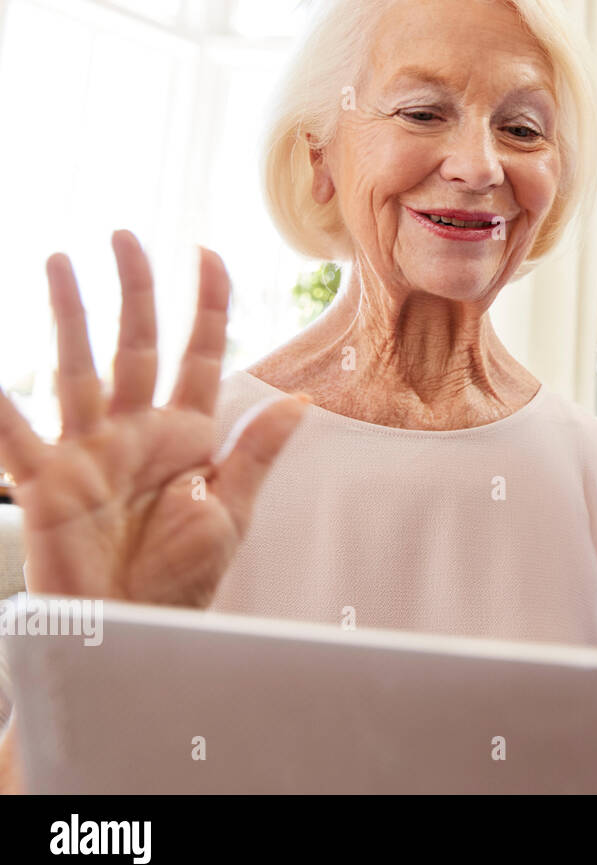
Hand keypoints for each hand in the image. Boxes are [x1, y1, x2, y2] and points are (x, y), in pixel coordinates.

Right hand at [0, 230, 305, 607]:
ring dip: (69, 317)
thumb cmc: (184, 576)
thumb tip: (299, 400)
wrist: (140, 627)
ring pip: (77, 369)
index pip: (200, 354)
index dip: (208, 305)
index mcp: (186, 434)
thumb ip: (258, 453)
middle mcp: (135, 431)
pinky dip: (2, 408)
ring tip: (59, 263)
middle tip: (125, 237)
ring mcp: (89, 451)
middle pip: (136, 346)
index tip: (208, 254)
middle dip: (134, 292)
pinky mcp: (49, 483)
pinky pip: (18, 439)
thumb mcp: (231, 510)